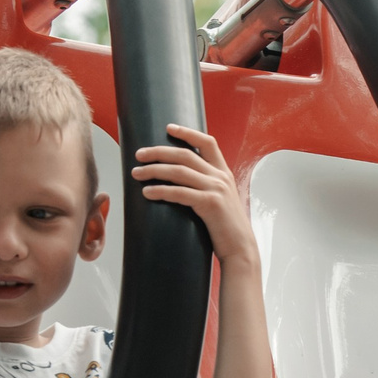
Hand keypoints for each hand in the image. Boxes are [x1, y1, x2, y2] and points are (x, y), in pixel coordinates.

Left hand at [133, 125, 256, 271]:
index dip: (188, 132)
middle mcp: (221, 177)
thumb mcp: (220, 200)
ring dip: (154, 170)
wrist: (241, 248)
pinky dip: (161, 191)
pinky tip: (147, 193)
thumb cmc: (226, 228)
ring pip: (179, 172)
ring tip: (137, 174)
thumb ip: (206, 187)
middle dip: (158, 152)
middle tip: (139, 155)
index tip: (168, 128)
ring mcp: (216, 189)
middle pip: (185, 155)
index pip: (207, 143)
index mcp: (224, 173)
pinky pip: (180, 192)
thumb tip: (182, 182)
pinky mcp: (210, 204)